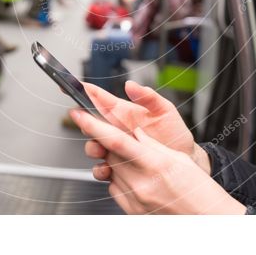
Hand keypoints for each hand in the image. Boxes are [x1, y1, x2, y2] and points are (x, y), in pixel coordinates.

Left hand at [70, 109, 244, 214]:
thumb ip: (151, 144)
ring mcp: (135, 199)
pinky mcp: (132, 210)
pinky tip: (136, 177)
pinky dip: (119, 178)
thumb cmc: (197, 188)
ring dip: (115, 162)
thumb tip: (134, 134)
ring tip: (136, 162)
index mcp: (154, 163)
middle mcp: (141, 183)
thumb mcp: (177, 158)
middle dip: (106, 143)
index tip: (79, 115)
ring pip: (110, 171)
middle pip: (109, 155)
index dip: (93, 126)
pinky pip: (115, 188)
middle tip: (116, 137)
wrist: (206, 218)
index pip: (115, 141)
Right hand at [79, 81, 209, 176]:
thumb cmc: (175, 133)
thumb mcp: (165, 110)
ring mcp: (115, 147)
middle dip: (83, 122)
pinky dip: (100, 169)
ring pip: (93, 146)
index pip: (98, 98)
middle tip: (85, 122)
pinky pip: (102, 167)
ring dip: (92, 147)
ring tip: (100, 149)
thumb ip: (149, 97)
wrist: (185, 160)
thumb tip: (131, 85)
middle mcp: (116, 128)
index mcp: (123, 112)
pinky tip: (108, 168)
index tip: (70, 85)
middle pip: (90, 123)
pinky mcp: (118, 166)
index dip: (83, 90)